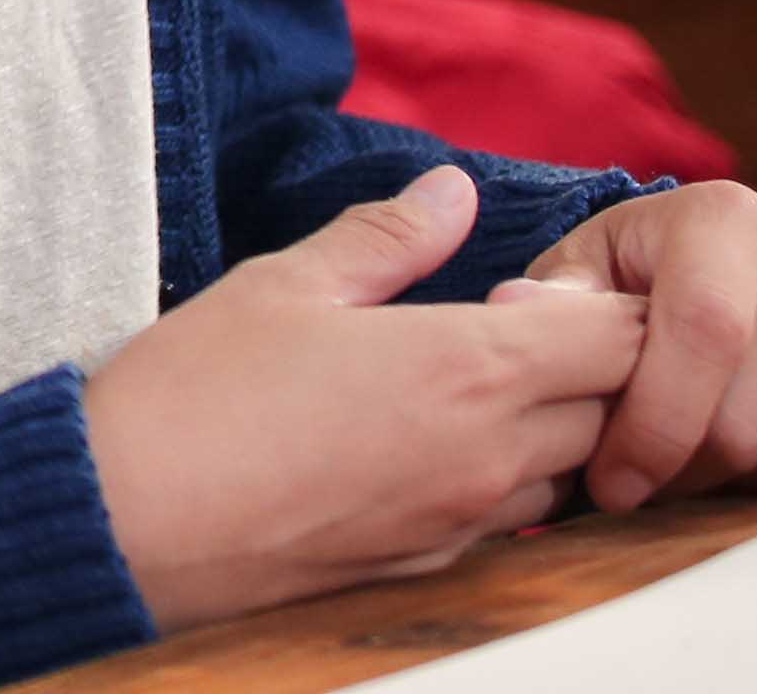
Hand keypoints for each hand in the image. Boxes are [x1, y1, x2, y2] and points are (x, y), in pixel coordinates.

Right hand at [87, 166, 653, 629]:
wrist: (132, 522)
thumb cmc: (197, 392)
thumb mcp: (284, 283)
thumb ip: (387, 237)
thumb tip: (454, 190)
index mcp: (465, 367)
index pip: (623, 339)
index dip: (612, 307)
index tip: (552, 288)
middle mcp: (490, 454)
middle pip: (620, 412)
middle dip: (597, 369)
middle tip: (523, 331)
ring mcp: (466, 520)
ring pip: (576, 474)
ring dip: (558, 431)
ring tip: (482, 390)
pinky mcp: (434, 566)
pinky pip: (514, 521)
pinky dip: (508, 482)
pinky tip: (435, 447)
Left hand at [512, 182, 756, 509]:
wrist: (743, 286)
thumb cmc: (644, 288)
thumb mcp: (586, 282)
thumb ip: (553, 302)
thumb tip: (517, 310)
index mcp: (727, 216)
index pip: (704, 332)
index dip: (654, 422)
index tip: (612, 482)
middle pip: (753, 408)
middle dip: (688, 463)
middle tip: (654, 473)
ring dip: (747, 474)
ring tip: (708, 453)